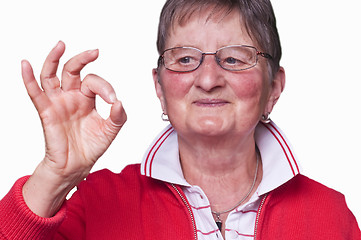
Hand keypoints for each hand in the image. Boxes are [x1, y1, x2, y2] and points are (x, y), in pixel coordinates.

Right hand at [21, 41, 126, 216]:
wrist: (77, 166)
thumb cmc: (91, 146)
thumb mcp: (110, 130)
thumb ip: (118, 116)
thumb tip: (119, 102)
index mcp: (87, 98)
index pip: (94, 82)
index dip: (105, 87)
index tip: (113, 101)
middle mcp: (71, 97)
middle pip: (72, 70)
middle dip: (82, 59)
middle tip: (95, 52)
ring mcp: (58, 103)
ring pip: (51, 75)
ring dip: (54, 59)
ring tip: (61, 45)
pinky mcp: (47, 112)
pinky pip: (35, 93)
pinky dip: (28, 78)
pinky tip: (26, 65)